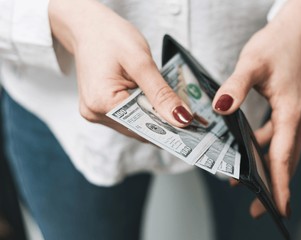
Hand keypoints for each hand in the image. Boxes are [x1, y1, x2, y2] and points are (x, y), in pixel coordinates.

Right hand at [49, 0, 192, 140]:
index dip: (168, 128)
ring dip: (154, 116)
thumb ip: (161, 93)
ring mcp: (95, 113)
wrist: (88, 27)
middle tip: (186, 114)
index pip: (143, 126)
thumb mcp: (141, 62)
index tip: (191, 126)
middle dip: (162, 122)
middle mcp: (95, 113)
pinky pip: (128, 117)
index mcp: (102, 103)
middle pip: (139, 129)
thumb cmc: (110, 37)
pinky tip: (154, 100)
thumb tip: (181, 119)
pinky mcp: (99, 109)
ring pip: (134, 125)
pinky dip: (143, 110)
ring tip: (171, 104)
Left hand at [212, 0, 300, 217]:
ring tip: (245, 184)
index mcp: (291, 113)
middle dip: (274, 187)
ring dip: (267, 170)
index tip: (277, 210)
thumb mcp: (252, 63)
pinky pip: (277, 138)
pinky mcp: (288, 111)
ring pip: (282, 152)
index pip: (284, 157)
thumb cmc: (277, 44)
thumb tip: (220, 107)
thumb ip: (235, 87)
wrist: (297, 29)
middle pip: (286, 161)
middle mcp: (297, 119)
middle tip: (258, 210)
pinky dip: (263, 149)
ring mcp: (295, 116)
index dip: (280, 185)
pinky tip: (246, 151)